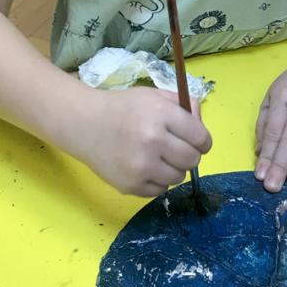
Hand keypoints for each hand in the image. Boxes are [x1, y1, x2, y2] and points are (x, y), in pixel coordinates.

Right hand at [71, 86, 210, 196]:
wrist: (84, 124)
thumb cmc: (122, 108)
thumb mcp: (153, 96)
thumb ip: (182, 106)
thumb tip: (201, 125)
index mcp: (161, 115)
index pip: (200, 137)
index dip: (202, 141)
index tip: (197, 141)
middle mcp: (152, 140)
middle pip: (192, 159)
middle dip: (190, 155)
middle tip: (177, 149)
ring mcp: (141, 166)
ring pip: (178, 177)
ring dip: (174, 169)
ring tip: (159, 158)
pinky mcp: (131, 185)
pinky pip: (160, 190)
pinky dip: (158, 181)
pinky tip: (145, 167)